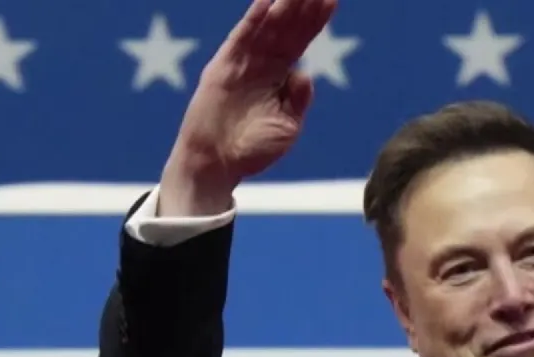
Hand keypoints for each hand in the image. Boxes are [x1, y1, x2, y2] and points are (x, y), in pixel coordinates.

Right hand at [159, 0, 337, 214]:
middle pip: (287, 27)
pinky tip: (267, 2)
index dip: (316, 21)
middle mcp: (262, 63)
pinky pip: (240, 39)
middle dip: (303, 6)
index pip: (301, 41)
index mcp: (280, 76)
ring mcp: (242, 63)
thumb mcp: (286, 127)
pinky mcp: (222, 67)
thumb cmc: (252, 150)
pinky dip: (253, 20)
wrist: (217, 164)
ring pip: (267, 27)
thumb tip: (305, 74)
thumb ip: (297, 101)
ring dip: (283, 6)